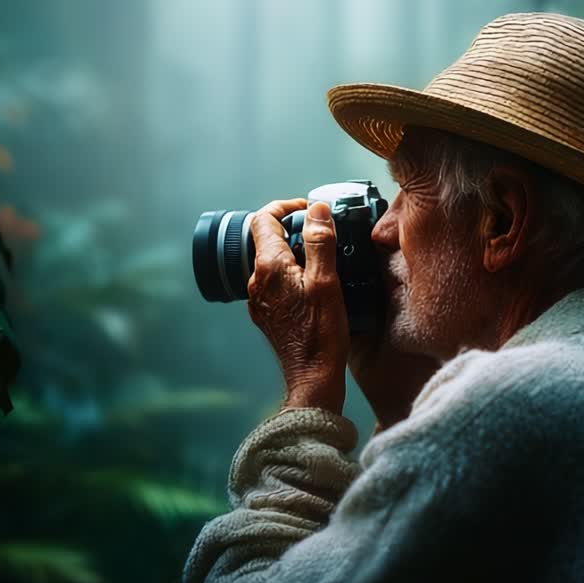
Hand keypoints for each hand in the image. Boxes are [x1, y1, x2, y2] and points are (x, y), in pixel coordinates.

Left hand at [246, 199, 347, 413]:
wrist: (312, 376)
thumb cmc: (321, 334)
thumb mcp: (326, 282)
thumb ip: (319, 242)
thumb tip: (316, 210)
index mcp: (269, 267)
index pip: (263, 219)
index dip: (285, 206)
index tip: (307, 209)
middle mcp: (257, 281)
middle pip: (266, 238)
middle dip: (292, 227)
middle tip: (320, 230)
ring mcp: (259, 298)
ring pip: (271, 260)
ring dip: (293, 250)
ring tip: (322, 256)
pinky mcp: (267, 311)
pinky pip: (275, 280)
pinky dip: (291, 271)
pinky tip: (314, 281)